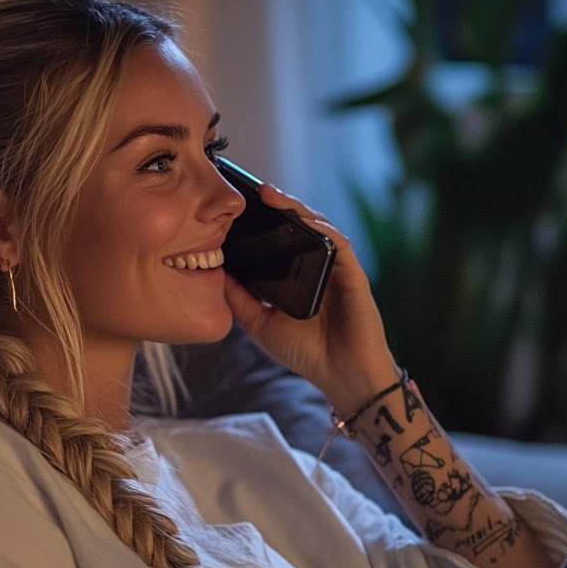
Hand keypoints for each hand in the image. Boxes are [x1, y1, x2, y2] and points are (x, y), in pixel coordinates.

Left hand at [223, 185, 397, 413]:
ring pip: (317, 228)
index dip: (259, 221)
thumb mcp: (259, 323)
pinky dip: (322, 230)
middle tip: (250, 191)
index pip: (277, 240)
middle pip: (297, 227)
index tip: (233, 208)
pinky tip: (304, 221)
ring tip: (270, 195)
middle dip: (276, 205)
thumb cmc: (305, 352)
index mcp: (295, 276)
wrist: (342, 376)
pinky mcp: (353, 275)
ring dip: (295, 208)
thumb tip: (213, 272)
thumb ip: (238, 298)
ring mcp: (336, 269)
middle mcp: (316, 267)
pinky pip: (338, 244)